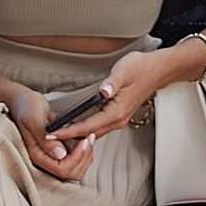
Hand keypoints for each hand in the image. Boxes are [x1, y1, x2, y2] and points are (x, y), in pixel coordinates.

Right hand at [4, 87, 92, 183]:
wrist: (24, 102)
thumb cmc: (27, 108)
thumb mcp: (35, 119)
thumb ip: (45, 138)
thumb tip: (60, 154)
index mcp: (38, 155)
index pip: (62, 169)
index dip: (76, 157)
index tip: (83, 140)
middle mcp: (46, 158)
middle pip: (71, 173)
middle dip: (84, 157)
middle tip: (88, 138)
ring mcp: (54, 155)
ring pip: (77, 168)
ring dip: (86, 154)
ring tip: (88, 137)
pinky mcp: (61, 150)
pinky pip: (78, 158)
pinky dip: (85, 150)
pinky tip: (84, 137)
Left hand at [45, 40, 203, 143]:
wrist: (157, 70)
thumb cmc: (141, 69)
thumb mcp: (124, 71)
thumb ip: (112, 83)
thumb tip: (103, 91)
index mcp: (117, 112)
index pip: (87, 126)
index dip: (68, 131)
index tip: (52, 133)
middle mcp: (117, 119)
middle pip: (88, 134)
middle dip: (67, 137)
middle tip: (47, 136)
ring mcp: (118, 119)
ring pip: (93, 132)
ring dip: (75, 135)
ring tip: (56, 133)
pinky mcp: (117, 115)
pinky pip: (98, 127)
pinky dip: (84, 129)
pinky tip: (74, 126)